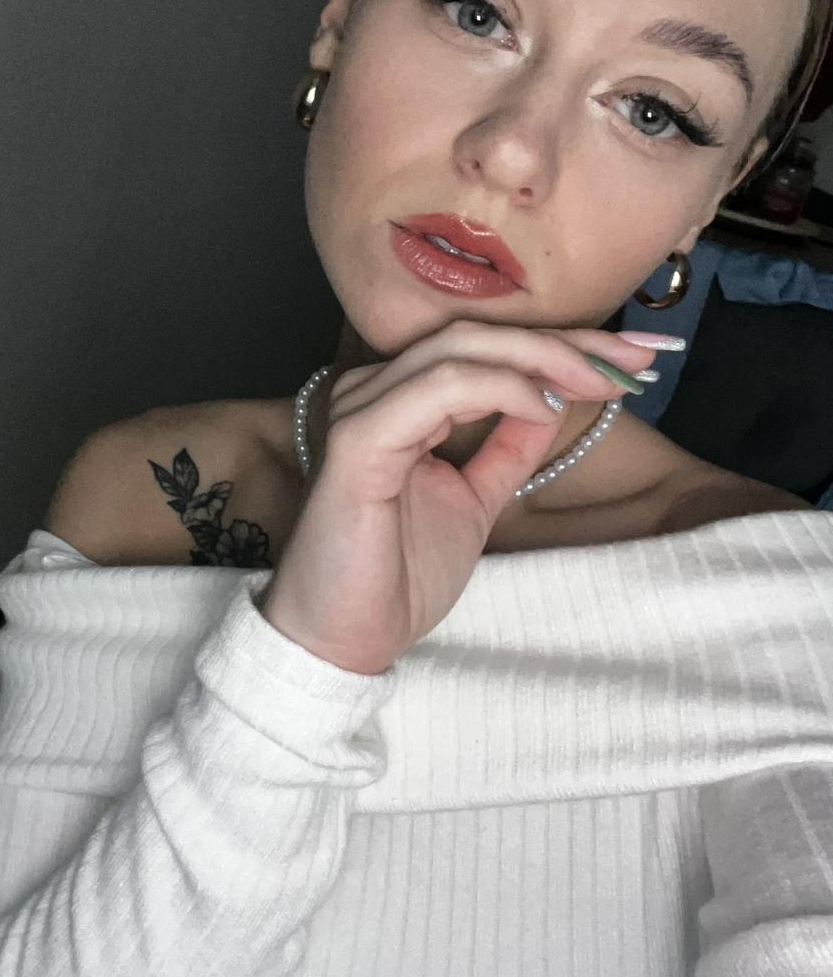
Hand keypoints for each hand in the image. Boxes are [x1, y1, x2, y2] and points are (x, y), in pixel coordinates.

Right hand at [259, 319, 657, 674]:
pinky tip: (543, 405)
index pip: (483, 348)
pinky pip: (437, 390)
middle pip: (476, 336)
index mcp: (395, 399)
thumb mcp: (476, 500)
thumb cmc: (394, 574)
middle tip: (634, 359)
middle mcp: (372, 390)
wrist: (342, 640)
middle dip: (564, 341)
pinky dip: (498, 388)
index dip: (561, 344)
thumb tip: (555, 397)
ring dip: (540, 358)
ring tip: (600, 382)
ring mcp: (361, 409)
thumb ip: (507, 447)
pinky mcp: (358, 440)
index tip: (633, 357)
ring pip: (459, 350)